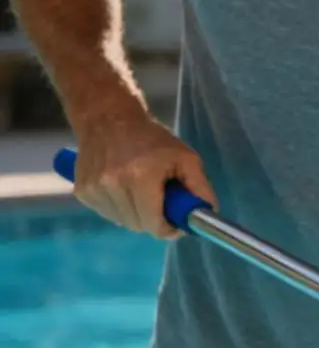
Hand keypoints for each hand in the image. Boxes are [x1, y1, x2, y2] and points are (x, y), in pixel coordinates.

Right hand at [74, 114, 215, 240]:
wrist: (108, 118)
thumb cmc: (152, 138)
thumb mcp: (185, 157)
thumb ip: (200, 187)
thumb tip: (208, 212)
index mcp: (140, 177)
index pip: (154, 224)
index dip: (169, 228)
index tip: (176, 223)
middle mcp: (112, 185)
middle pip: (139, 226)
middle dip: (154, 220)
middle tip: (162, 203)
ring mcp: (94, 189)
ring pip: (123, 222)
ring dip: (136, 215)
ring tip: (142, 191)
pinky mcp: (82, 191)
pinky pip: (108, 214)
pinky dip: (120, 209)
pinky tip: (125, 189)